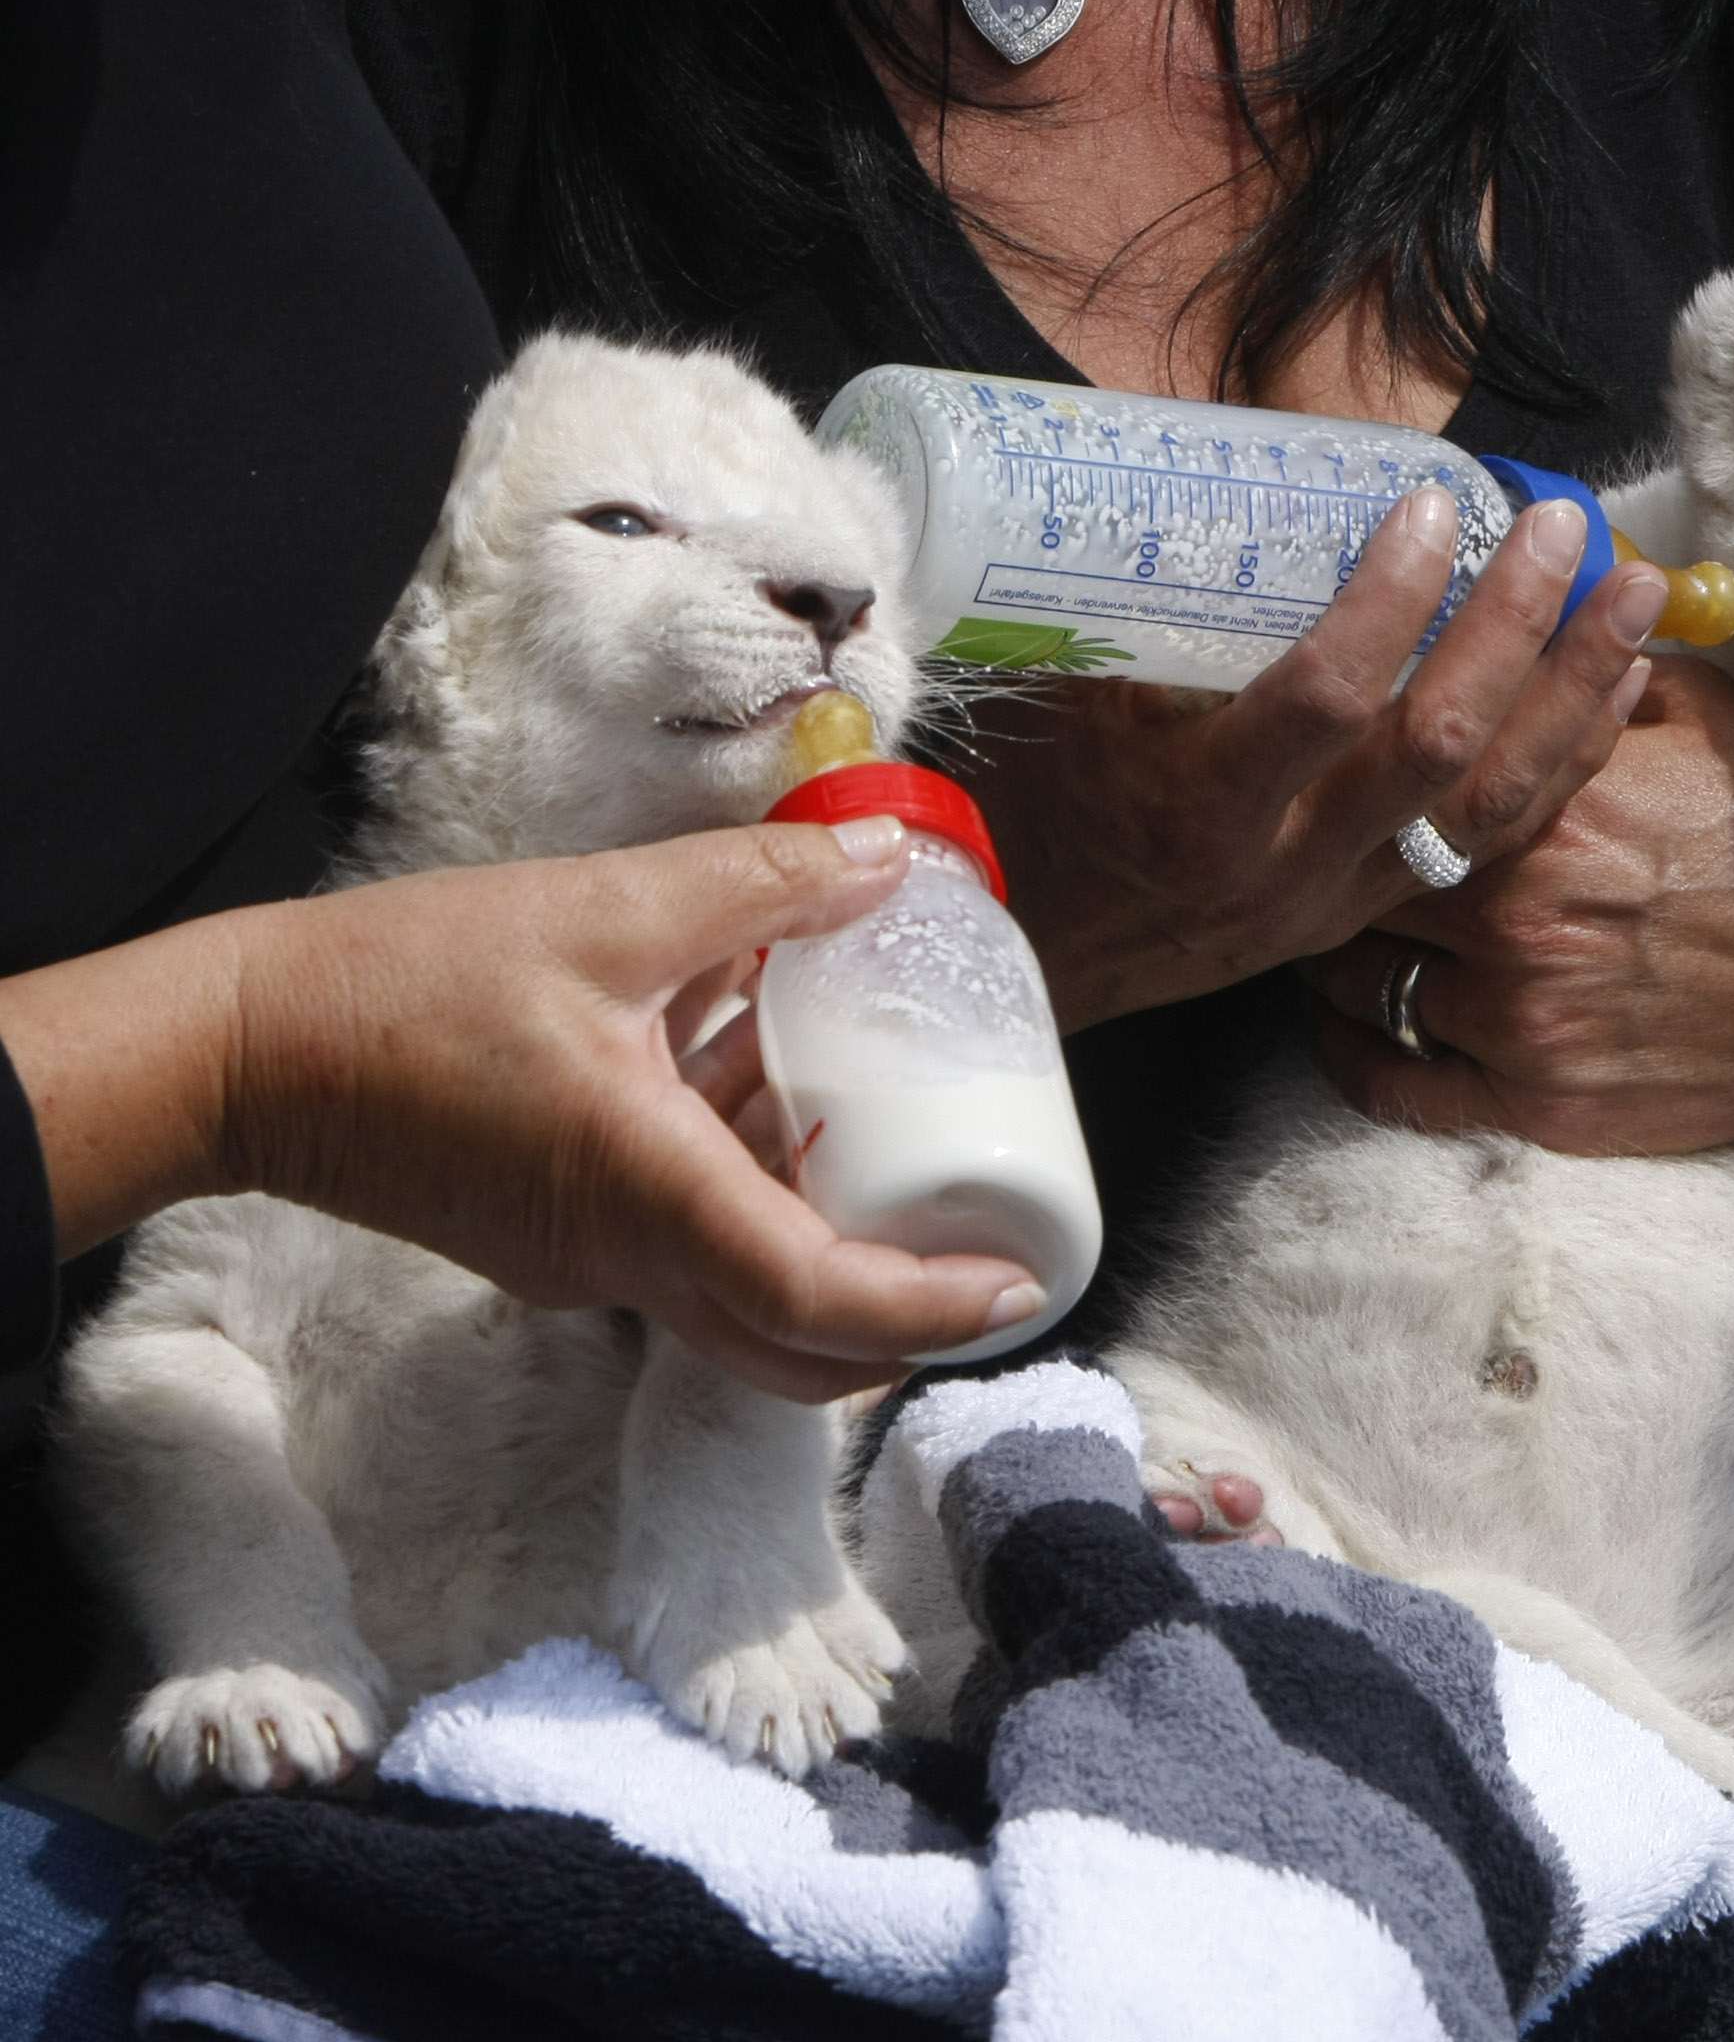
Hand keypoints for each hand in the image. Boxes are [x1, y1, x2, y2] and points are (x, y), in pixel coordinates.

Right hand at [0, 821, 1054, 1399]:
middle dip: (906, 1316)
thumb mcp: (605, 909)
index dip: (932, 1308)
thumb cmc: (404, 986)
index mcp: (650, 1198)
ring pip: (744, 1292)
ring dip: (828, 1230)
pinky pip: (686, 1241)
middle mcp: (624, 1258)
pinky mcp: (555, 1238)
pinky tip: (774, 1078)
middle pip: (796, 1345)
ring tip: (901, 1132)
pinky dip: (750, 1184)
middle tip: (988, 1249)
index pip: (820, 1299)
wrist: (243, 1049)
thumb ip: (758, 887)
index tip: (1018, 1283)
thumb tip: (884, 860)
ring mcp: (585, 1259)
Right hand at [965, 489, 1658, 1030]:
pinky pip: (1496, 840)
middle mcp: (1288, 867)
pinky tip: (1623, 685)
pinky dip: (1567, 756)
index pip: (1321, 704)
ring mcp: (1343, 900)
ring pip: (1494, 806)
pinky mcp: (1376, 913)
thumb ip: (1140, 607)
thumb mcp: (1059, 701)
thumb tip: (1210, 463)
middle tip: (1564, 528)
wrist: (1031, 965)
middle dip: (1516, 632)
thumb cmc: (1031, 808)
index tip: (1431, 508)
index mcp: (1199, 808)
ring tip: (1637, 591)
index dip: (1385, 606)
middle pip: (1437, 751)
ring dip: (1575, 691)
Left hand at [1297, 660, 1733, 1154]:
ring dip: (1330, 944)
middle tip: (1310, 825)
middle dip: (1331, 846)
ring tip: (1317, 916)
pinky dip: (1350, 1051)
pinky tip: (1342, 1020)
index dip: (1359, 741)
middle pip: (1363, 869)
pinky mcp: (1536, 1100)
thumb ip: (1597, 677)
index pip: (1407, 757)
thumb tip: (1526, 615)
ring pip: (1358, 976)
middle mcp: (1523, 911)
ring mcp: (1523, 1016)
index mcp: (1556, 802)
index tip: (1336, 734)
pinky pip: (1393, 1083)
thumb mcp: (1709, 721)